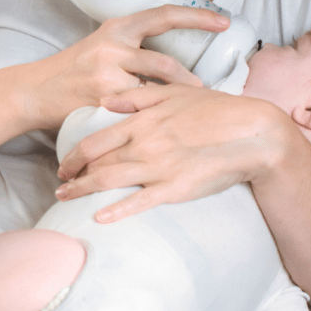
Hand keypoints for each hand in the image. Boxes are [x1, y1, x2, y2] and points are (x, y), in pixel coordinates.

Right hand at [23, 5, 228, 128]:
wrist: (35, 91)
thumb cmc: (73, 70)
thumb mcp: (101, 46)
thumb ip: (132, 47)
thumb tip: (174, 60)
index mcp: (116, 28)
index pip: (163, 15)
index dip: (196, 16)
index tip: (223, 21)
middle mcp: (112, 46)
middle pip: (164, 61)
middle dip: (189, 79)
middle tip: (208, 90)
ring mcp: (105, 74)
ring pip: (154, 88)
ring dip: (175, 99)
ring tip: (189, 108)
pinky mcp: (101, 100)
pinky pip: (136, 110)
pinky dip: (151, 117)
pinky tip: (161, 126)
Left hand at [55, 83, 289, 222]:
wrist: (251, 133)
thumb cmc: (215, 110)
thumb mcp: (174, 93)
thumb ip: (137, 97)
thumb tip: (106, 102)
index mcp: (142, 121)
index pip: (95, 140)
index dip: (74, 154)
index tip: (63, 163)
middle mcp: (144, 144)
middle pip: (96, 163)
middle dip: (73, 176)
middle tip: (60, 185)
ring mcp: (158, 168)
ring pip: (109, 181)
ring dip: (83, 191)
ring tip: (66, 199)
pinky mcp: (175, 189)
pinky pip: (139, 202)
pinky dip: (116, 210)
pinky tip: (99, 217)